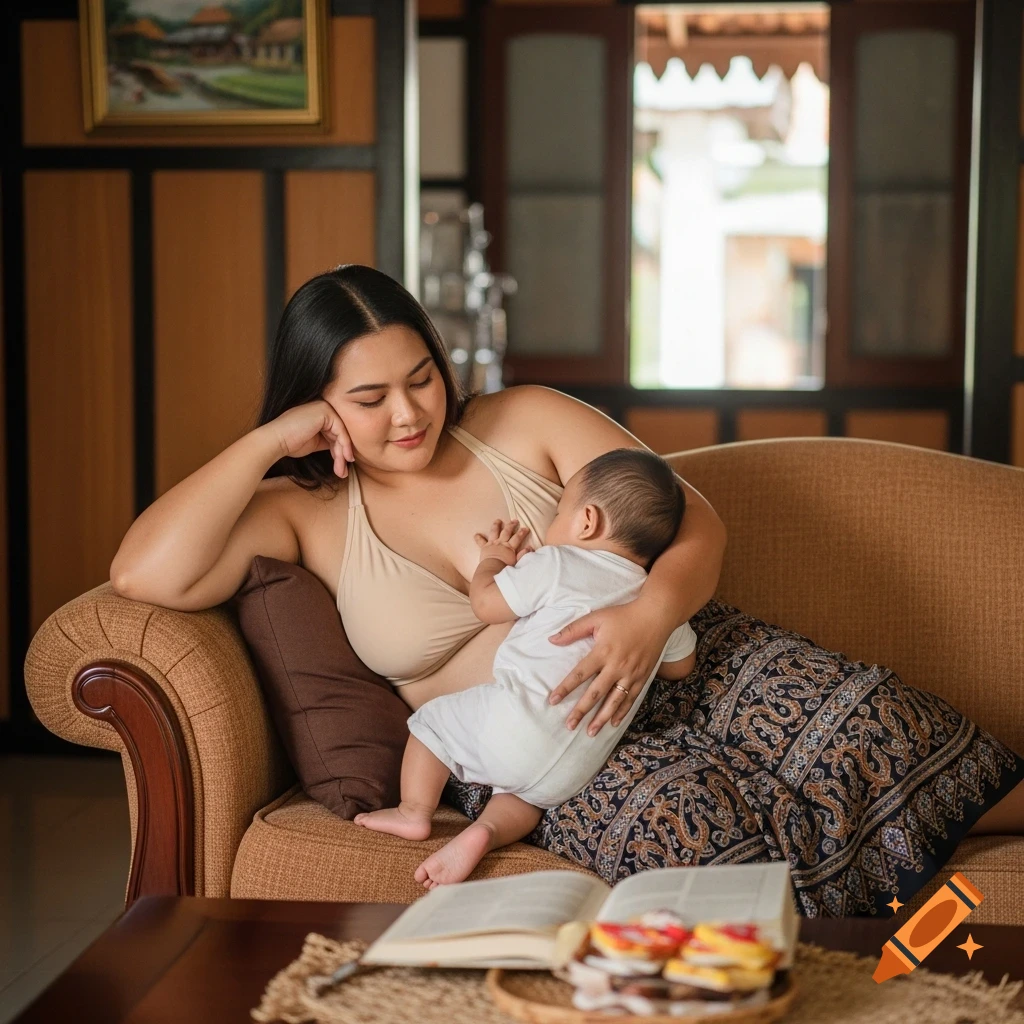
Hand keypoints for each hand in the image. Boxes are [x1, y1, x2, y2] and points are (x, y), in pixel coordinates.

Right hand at [269, 400, 353, 477]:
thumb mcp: (315, 442)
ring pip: (342, 435)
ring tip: (341, 472)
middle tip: (343, 473)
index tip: (342, 468)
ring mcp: (325, 407)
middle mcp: (323, 407)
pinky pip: (341, 432)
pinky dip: (344, 447)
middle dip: (342, 455)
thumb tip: (342, 449)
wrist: (276, 440)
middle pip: (340, 434)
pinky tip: (344, 459)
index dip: (340, 451)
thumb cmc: (290, 443)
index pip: (335, 433)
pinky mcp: (326, 411)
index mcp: (319, 414)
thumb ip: (328, 441)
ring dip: (342, 455)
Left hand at [474, 519, 531, 567]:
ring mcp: (492, 544)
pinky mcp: (484, 548)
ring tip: (498, 520)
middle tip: (515, 520)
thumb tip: (530, 547)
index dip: (522, 532)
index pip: (517, 538)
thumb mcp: (516, 562)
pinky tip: (476, 534)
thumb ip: (523, 554)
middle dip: (511, 525)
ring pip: (494, 532)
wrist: (492, 570)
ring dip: (496, 525)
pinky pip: (480, 542)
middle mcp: (501, 543)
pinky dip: (478, 538)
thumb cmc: (505, 568)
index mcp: (509, 547)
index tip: (526, 528)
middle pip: (506, 532)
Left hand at [547, 599, 672, 734]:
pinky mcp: (643, 677)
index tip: (553, 700)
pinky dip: (622, 712)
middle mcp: (616, 666)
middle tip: (569, 725)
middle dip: (581, 711)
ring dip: (602, 718)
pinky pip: (631, 699)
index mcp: (603, 651)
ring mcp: (631, 674)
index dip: (565, 688)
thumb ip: (573, 630)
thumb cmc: (624, 616)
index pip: (580, 674)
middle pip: (595, 693)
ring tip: (590, 732)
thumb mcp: (596, 618)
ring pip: (614, 701)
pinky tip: (613, 723)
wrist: (656, 616)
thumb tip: (551, 639)